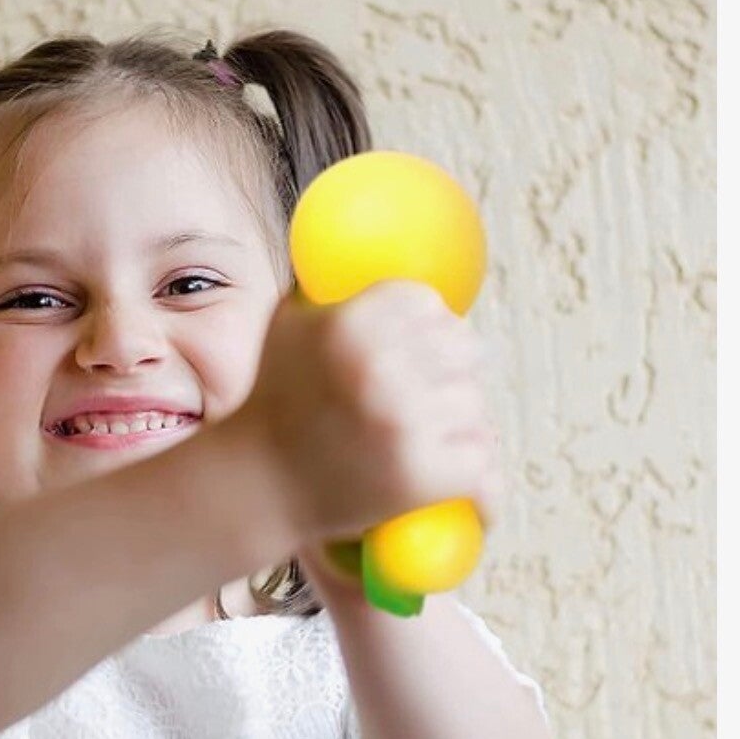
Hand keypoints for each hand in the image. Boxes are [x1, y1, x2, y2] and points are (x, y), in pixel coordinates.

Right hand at [241, 281, 503, 548]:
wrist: (254, 487)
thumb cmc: (273, 404)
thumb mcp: (289, 325)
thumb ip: (331, 289)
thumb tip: (366, 239)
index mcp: (354, 321)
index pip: (431, 305)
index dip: (430, 330)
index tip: (422, 355)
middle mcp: (382, 366)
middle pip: (465, 353)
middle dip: (452, 377)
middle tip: (431, 404)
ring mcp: (405, 423)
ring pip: (477, 410)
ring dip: (466, 430)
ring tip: (440, 448)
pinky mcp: (421, 475)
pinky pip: (484, 469)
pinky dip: (485, 490)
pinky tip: (478, 499)